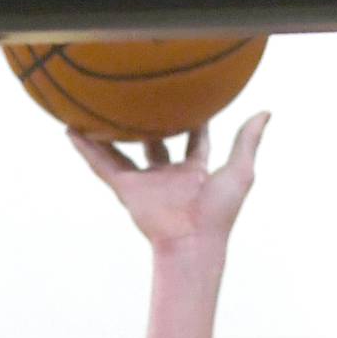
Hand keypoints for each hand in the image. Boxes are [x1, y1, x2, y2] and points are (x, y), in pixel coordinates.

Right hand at [68, 113, 269, 250]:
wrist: (193, 243)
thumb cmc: (219, 214)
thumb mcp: (239, 172)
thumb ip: (248, 142)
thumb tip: (266, 112)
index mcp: (195, 172)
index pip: (195, 139)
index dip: (194, 119)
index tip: (190, 94)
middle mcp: (169, 175)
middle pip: (156, 141)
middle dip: (151, 121)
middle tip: (142, 94)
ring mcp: (146, 182)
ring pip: (123, 150)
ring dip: (110, 132)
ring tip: (95, 108)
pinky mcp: (127, 190)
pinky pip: (101, 165)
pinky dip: (86, 149)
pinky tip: (70, 130)